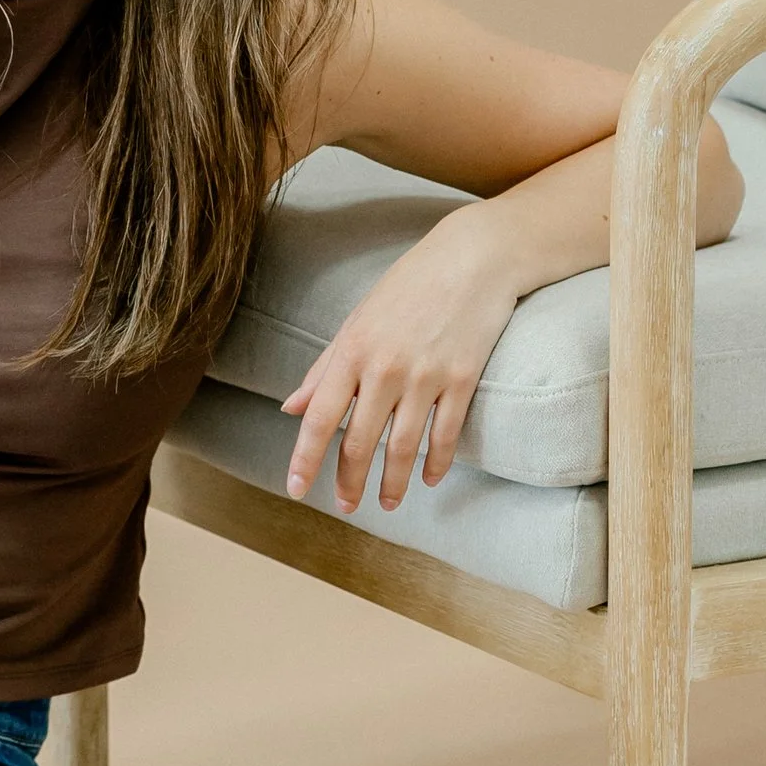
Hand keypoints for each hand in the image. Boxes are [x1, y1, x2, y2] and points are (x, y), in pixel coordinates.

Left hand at [280, 214, 521, 513]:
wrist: (473, 258)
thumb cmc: (410, 286)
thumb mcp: (357, 320)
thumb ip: (324, 368)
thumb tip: (291, 408)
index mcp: (352, 351)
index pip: (320, 418)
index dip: (306, 459)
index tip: (297, 489)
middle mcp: (385, 368)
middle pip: (360, 441)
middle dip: (349, 481)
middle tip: (346, 507)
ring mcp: (426, 376)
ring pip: (403, 447)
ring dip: (392, 482)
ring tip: (387, 504)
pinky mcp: (463, 379)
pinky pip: (446, 434)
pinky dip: (437, 462)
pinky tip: (428, 480)